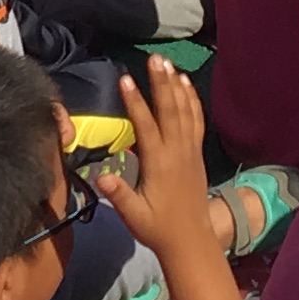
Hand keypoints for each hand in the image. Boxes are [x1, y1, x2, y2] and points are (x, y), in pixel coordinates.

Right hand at [99, 56, 216, 261]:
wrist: (191, 240)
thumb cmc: (157, 228)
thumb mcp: (134, 215)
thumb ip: (119, 195)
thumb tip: (101, 176)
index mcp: (160, 164)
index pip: (146, 127)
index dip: (135, 102)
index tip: (125, 80)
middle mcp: (177, 152)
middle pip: (170, 111)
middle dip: (161, 83)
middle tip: (154, 59)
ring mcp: (190, 151)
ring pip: (185, 112)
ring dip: (176, 86)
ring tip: (168, 64)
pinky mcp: (196, 154)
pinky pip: (196, 121)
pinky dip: (192, 100)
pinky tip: (186, 84)